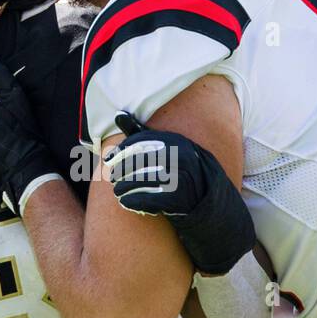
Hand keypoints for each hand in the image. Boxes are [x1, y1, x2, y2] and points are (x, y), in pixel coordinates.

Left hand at [105, 112, 253, 274]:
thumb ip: (142, 134)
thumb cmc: (180, 170)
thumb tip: (118, 115)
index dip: (122, 150)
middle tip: (112, 178)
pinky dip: (134, 201)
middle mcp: (182, 157)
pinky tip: (125, 202)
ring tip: (117, 191)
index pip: (142, 141)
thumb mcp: (166, 148)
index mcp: (177, 142)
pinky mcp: (181, 200)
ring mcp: (183, 179)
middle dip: (122, 170)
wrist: (209, 200)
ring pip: (144, 180)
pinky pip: (151, 199)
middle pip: (141, 161)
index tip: (107, 159)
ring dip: (125, 187)